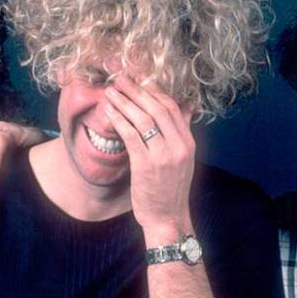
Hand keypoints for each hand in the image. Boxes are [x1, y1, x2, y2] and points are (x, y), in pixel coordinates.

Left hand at [101, 77, 195, 242]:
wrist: (167, 218)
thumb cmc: (171, 189)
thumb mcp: (184, 159)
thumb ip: (182, 132)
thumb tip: (187, 107)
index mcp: (188, 143)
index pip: (173, 107)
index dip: (154, 92)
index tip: (138, 82)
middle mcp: (178, 146)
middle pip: (157, 108)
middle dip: (137, 91)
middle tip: (121, 79)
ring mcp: (163, 156)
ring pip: (142, 119)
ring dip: (124, 102)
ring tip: (111, 92)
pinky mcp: (145, 165)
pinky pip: (130, 135)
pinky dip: (118, 120)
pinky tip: (109, 112)